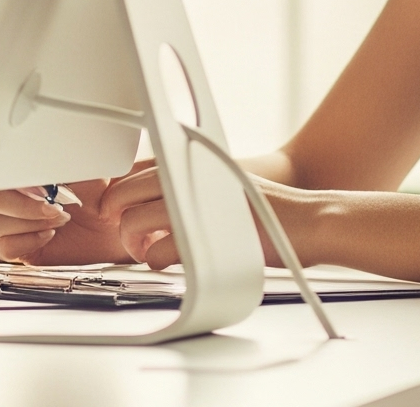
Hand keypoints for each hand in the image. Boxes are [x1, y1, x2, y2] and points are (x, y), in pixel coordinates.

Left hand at [0, 164, 316, 269]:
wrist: (308, 222)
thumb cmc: (266, 208)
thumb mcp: (222, 182)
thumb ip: (189, 182)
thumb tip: (152, 195)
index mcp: (192, 159)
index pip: (137, 166)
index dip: (117, 185)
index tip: (111, 201)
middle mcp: (189, 175)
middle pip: (126, 190)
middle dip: (114, 211)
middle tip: (118, 226)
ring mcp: (195, 205)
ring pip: (135, 220)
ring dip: (130, 238)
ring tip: (139, 248)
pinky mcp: (203, 237)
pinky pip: (158, 250)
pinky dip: (153, 258)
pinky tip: (161, 260)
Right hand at [0, 176, 129, 264]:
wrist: (111, 230)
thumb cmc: (99, 200)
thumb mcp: (89, 175)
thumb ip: (69, 163)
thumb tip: (58, 149)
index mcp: (25, 175)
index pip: (0, 172)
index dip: (18, 181)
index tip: (45, 187)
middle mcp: (15, 198)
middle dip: (24, 206)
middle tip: (57, 209)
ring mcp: (14, 224)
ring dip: (29, 223)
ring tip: (59, 222)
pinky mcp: (18, 249)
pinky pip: (3, 248)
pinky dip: (25, 242)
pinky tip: (49, 236)